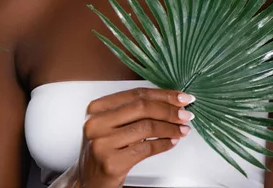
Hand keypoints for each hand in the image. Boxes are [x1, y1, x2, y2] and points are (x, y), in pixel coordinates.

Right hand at [74, 86, 194, 187]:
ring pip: (146, 127)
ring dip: (170, 128)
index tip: (180, 97)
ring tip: (182, 129)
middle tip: (186, 114)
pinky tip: (171, 142)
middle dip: (169, 110)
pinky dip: (163, 145)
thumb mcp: (110, 125)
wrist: (86, 181)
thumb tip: (167, 102)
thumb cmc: (103, 150)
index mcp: (96, 108)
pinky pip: (145, 149)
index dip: (162, 94)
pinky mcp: (111, 162)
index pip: (136, 93)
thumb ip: (131, 111)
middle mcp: (96, 122)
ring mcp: (102, 142)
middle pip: (142, 107)